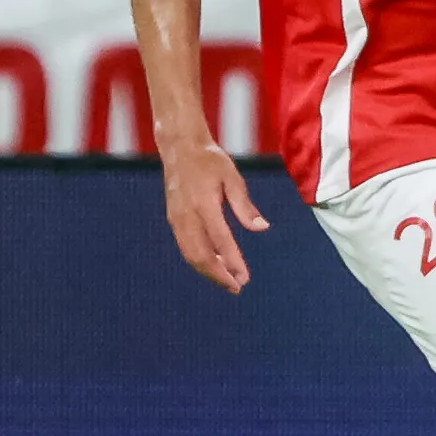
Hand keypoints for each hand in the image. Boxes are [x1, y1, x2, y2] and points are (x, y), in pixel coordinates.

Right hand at [162, 140, 269, 290]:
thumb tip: (262, 228)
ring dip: (209, 272)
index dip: (232, 261)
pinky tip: (215, 265)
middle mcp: (187, 214)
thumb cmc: (210, 161)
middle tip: (237, 287)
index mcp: (204, 203)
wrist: (180, 148)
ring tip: (228, 281)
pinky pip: (186, 247)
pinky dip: (199, 260)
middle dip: (219, 275)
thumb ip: (245, 205)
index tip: (244, 278)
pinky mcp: (173, 220)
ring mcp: (177, 219)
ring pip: (191, 254)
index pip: (220, 240)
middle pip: (200, 255)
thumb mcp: (233, 177)